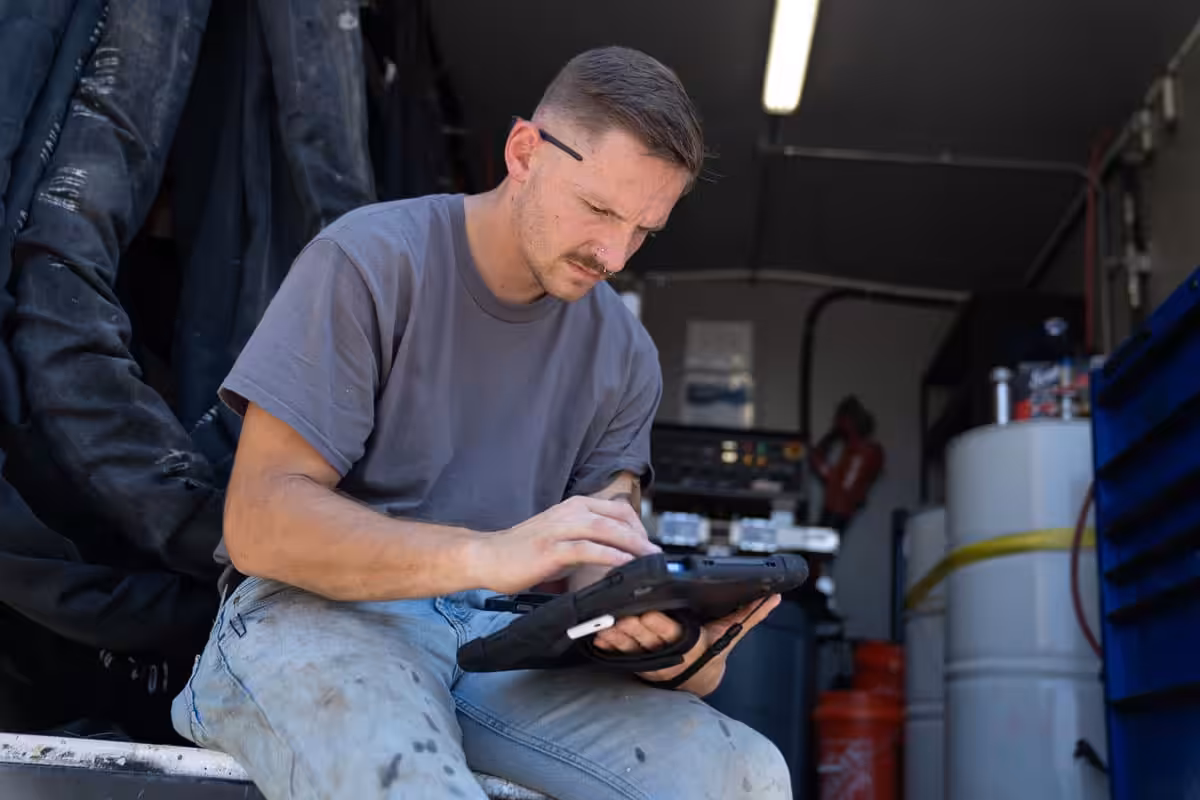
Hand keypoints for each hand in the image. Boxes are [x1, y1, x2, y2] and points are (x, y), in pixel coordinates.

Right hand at [469, 496, 660, 594]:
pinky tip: (624, 566)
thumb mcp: (562, 538)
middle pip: (617, 518)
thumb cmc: (525, 551)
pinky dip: (610, 556)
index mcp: (574, 506)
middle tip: (656, 558)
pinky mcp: (551, 549)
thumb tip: (619, 555)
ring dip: (633, 545)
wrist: (487, 556)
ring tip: (650, 560)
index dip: (639, 528)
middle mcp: (569, 512)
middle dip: (642, 537)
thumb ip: (588, 541)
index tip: (649, 548)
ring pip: (605, 530)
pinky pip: (587, 550)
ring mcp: (559, 529)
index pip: (619, 509)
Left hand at [593, 594, 781, 695]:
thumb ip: (749, 615)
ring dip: (617, 636)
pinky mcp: (635, 658)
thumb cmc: (712, 649)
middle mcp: (667, 651)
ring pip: (630, 645)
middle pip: (647, 638)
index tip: (648, 612)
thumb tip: (774, 597)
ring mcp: (649, 656)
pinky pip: (618, 652)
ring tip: (605, 625)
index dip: (659, 624)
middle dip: (634, 628)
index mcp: (688, 643)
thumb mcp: (731, 633)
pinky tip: (598, 635)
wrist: (697, 676)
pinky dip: (608, 644)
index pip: (672, 632)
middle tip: (621, 616)